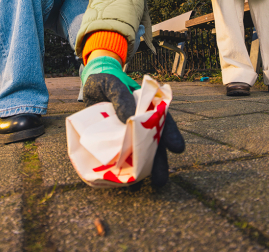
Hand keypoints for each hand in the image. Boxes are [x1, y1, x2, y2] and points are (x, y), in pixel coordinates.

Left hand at [82, 62, 185, 188]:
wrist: (90, 85)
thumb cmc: (106, 81)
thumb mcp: (112, 84)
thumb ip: (120, 97)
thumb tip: (128, 118)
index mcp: (147, 106)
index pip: (162, 121)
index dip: (170, 134)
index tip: (177, 149)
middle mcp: (141, 122)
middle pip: (153, 143)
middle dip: (158, 162)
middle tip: (161, 180)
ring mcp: (128, 133)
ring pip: (139, 153)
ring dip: (143, 170)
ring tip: (143, 187)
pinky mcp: (114, 140)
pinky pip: (121, 156)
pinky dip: (123, 168)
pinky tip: (125, 181)